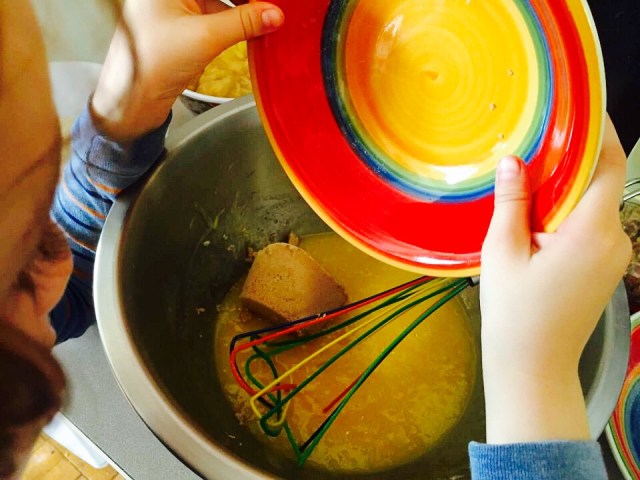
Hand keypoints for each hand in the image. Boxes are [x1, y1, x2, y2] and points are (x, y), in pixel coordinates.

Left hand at [92, 0, 283, 140]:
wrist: (132, 99)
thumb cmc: (152, 64)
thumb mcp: (205, 38)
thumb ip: (244, 23)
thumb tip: (273, 14)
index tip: (270, 4)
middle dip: (248, 1)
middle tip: (272, 11)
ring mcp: (175, 6)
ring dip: (244, 9)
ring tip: (268, 19)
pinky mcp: (182, 24)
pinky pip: (215, 14)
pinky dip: (234, 21)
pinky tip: (252, 29)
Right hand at [480, 116, 630, 442]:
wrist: (533, 367)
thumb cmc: (514, 314)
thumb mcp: (503, 253)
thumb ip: (512, 203)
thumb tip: (514, 160)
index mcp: (591, 232)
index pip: (608, 166)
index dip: (600, 132)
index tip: (579, 108)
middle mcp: (614, 240)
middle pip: (603, 181)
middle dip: (575, 156)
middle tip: (538, 137)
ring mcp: (613, 256)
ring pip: (596, 202)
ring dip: (569, 184)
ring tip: (530, 172)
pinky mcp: (604, 267)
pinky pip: (592, 223)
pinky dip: (569, 208)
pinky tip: (537, 211)